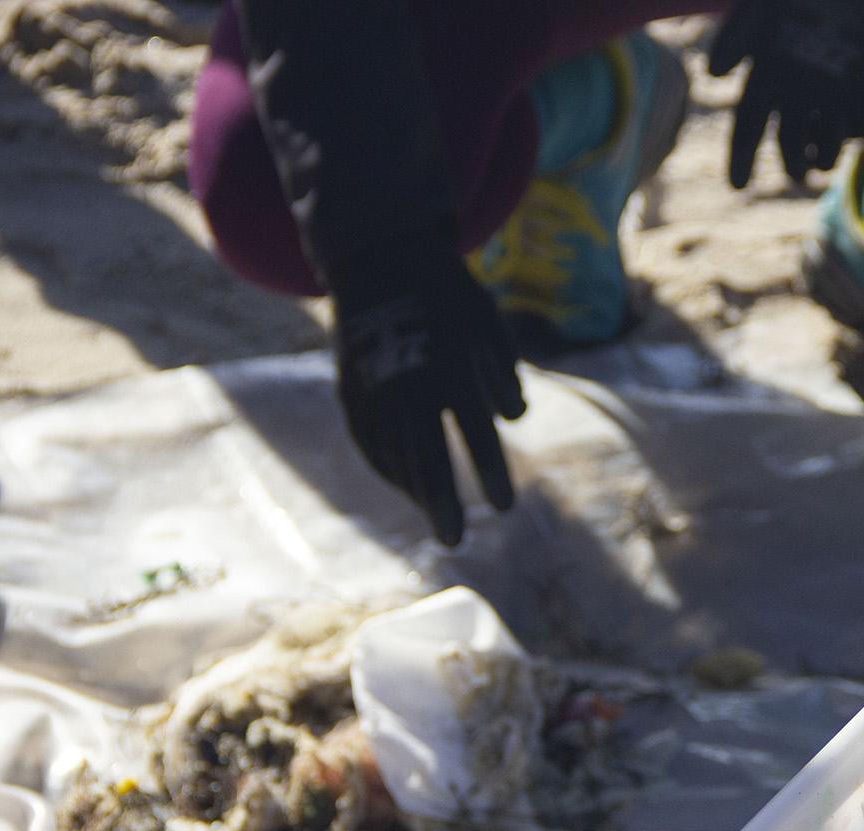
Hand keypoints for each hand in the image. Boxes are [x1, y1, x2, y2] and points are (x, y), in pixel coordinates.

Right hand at [327, 228, 523, 546]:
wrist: (379, 256)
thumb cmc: (447, 293)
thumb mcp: (485, 319)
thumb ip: (502, 369)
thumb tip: (513, 417)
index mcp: (446, 362)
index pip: (472, 430)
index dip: (490, 471)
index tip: (507, 507)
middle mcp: (404, 379)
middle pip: (422, 452)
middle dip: (440, 500)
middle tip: (454, 542)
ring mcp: (371, 385)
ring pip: (390, 451)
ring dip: (413, 490)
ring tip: (438, 520)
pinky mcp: (349, 387)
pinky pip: (366, 439)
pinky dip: (385, 466)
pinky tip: (404, 488)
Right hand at [708, 0, 863, 188]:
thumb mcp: (762, 7)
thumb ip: (736, 36)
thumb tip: (713, 74)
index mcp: (768, 77)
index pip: (748, 129)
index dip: (741, 158)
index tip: (737, 186)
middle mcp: (799, 95)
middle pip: (789, 147)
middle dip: (794, 165)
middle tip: (800, 172)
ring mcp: (834, 97)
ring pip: (828, 145)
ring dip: (830, 151)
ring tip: (835, 138)